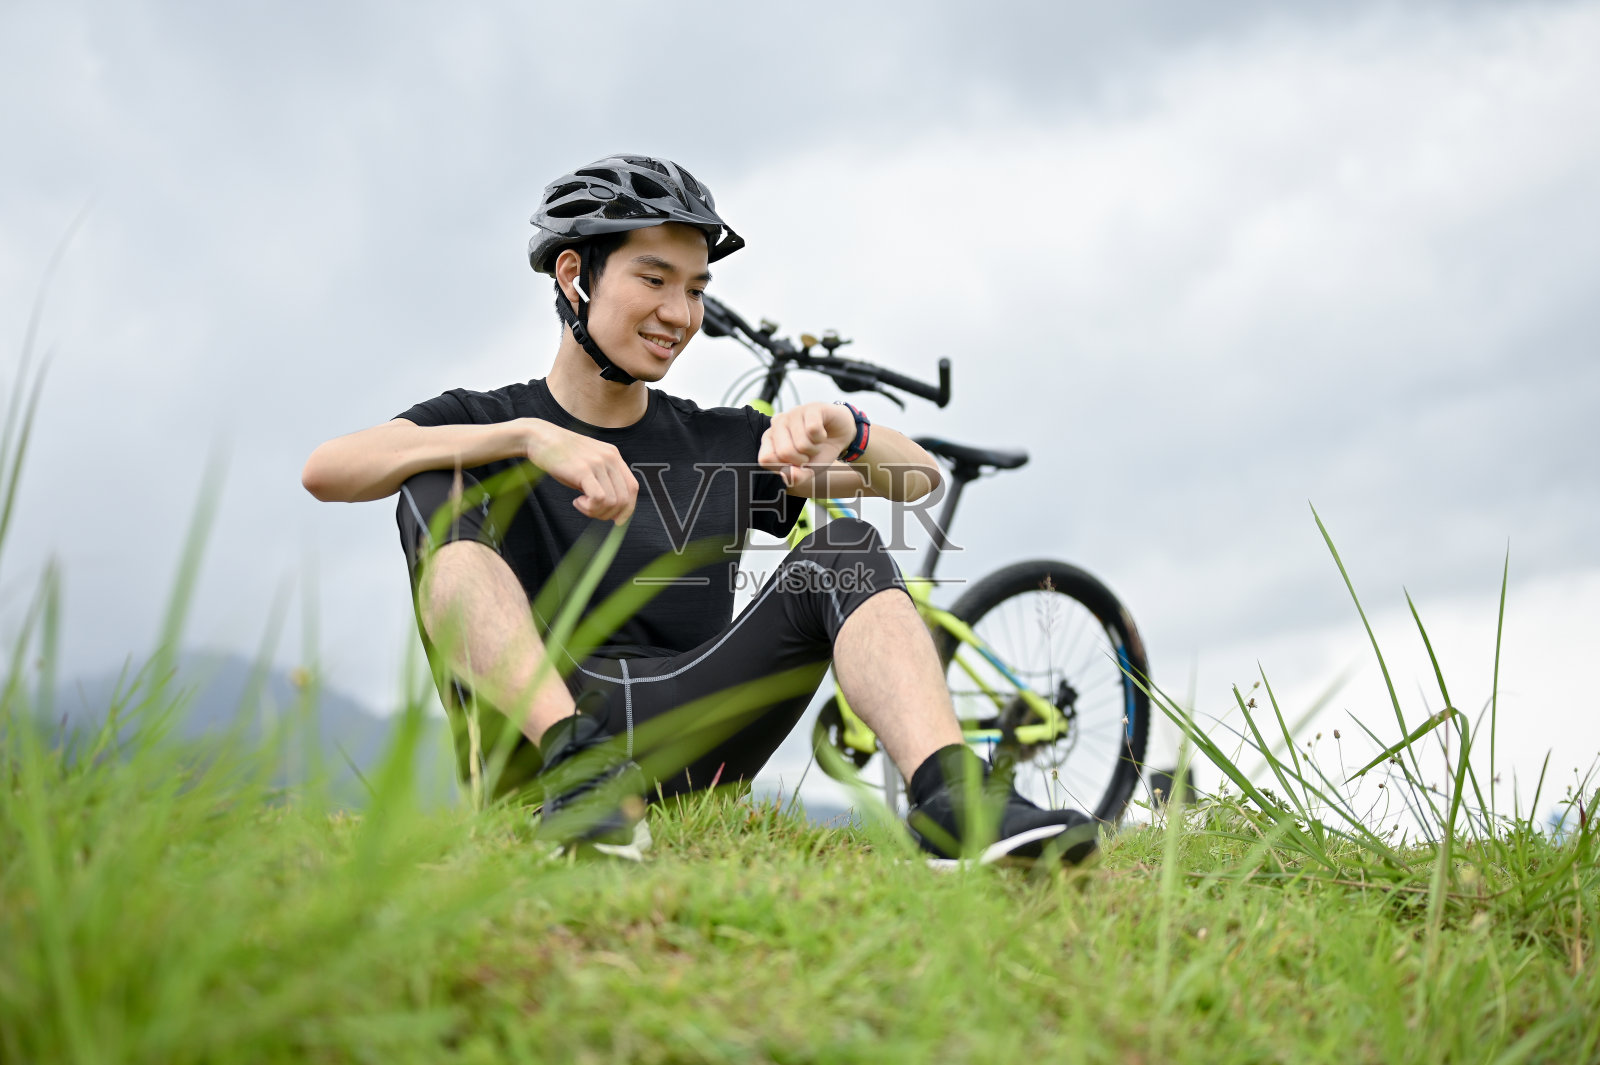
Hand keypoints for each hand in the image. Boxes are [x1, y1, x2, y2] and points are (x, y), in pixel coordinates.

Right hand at [522, 420, 637, 521]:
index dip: (627, 509)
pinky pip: (599, 499)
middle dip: (607, 514)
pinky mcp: (584, 469)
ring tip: (580, 503)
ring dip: (595, 511)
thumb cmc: (561, 454)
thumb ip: (602, 479)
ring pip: (611, 502)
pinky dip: (589, 507)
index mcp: (614, 455)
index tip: (617, 520)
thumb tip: (612, 509)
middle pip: (623, 499)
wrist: (540, 438)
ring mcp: (598, 463)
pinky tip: (577, 501)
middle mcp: (610, 458)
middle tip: (590, 511)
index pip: (632, 488)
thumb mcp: (589, 464)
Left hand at [758, 402, 855, 492]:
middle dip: (803, 460)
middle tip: (808, 453)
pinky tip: (822, 433)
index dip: (785, 468)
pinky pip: (813, 430)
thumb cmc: (818, 453)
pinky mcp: (810, 408)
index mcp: (769, 440)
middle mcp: (777, 424)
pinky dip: (822, 438)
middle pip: (784, 453)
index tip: (795, 464)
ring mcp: (793, 413)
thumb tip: (790, 474)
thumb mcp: (807, 471)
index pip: (765, 459)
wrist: (840, 436)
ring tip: (816, 442)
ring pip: (802, 444)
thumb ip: (795, 478)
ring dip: (814, 449)